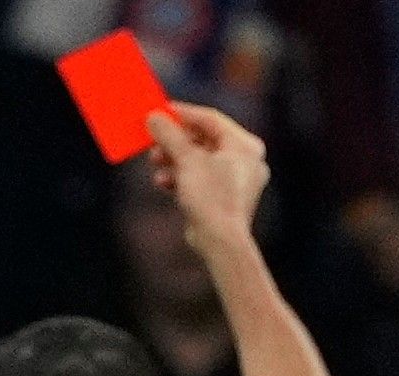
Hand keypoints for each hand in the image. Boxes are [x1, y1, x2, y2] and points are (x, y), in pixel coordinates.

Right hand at [144, 102, 269, 247]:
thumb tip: (153, 117)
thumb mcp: (187, 160)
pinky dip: (181, 177)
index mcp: (245, 145)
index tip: (159, 111)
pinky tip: (163, 181)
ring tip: (155, 161)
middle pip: (203, 139)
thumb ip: (170, 135)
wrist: (220, 241)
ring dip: (173, 159)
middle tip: (153, 139)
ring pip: (199, 160)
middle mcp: (244, 160)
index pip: (210, 119)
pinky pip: (199, 178)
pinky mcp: (223, 198)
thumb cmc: (212, 197)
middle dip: (175, 140)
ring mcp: (235, 180)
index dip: (183, 113)